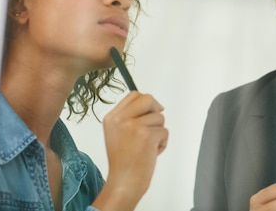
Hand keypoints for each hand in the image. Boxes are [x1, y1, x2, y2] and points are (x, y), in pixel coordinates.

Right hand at [93, 91, 168, 210]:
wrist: (124, 181)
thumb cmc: (123, 161)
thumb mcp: (117, 133)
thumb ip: (128, 117)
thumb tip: (151, 104)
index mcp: (111, 117)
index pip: (133, 95)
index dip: (146, 102)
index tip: (151, 110)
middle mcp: (120, 119)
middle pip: (148, 99)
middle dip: (156, 110)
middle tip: (155, 124)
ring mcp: (133, 126)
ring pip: (159, 117)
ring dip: (158, 131)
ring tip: (148, 145)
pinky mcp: (146, 134)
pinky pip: (164, 131)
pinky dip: (162, 142)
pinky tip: (152, 152)